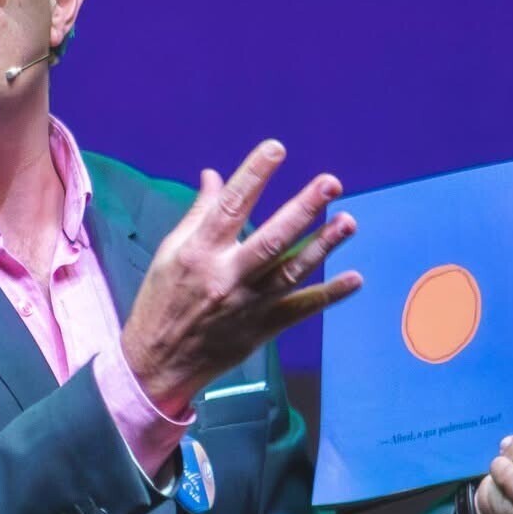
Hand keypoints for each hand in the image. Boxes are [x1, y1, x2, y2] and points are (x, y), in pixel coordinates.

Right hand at [121, 139, 361, 415]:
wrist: (157, 364)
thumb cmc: (161, 301)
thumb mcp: (170, 253)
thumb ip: (198, 214)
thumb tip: (213, 175)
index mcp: (198, 252)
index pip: (230, 205)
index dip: (253, 175)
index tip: (276, 148)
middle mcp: (225, 277)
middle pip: (271, 239)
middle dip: (303, 209)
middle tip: (331, 183)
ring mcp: (247, 305)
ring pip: (292, 272)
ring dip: (323, 246)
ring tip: (349, 222)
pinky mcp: (262, 329)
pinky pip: (301, 310)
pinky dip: (328, 295)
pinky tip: (355, 279)